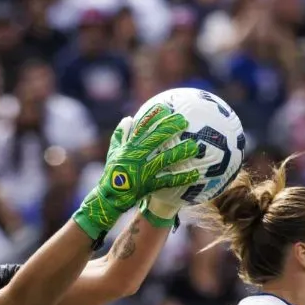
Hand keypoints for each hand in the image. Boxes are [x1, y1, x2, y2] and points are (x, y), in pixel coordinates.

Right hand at [72, 104, 200, 238]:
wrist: (109, 198)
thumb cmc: (112, 173)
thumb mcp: (113, 152)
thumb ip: (120, 135)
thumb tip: (128, 118)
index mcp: (129, 147)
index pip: (141, 127)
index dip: (153, 116)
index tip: (165, 107)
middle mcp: (137, 157)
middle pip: (156, 139)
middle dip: (170, 128)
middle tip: (184, 121)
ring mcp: (144, 171)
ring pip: (165, 159)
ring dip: (180, 153)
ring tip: (195, 147)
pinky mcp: (149, 185)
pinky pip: (168, 181)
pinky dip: (182, 178)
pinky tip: (196, 175)